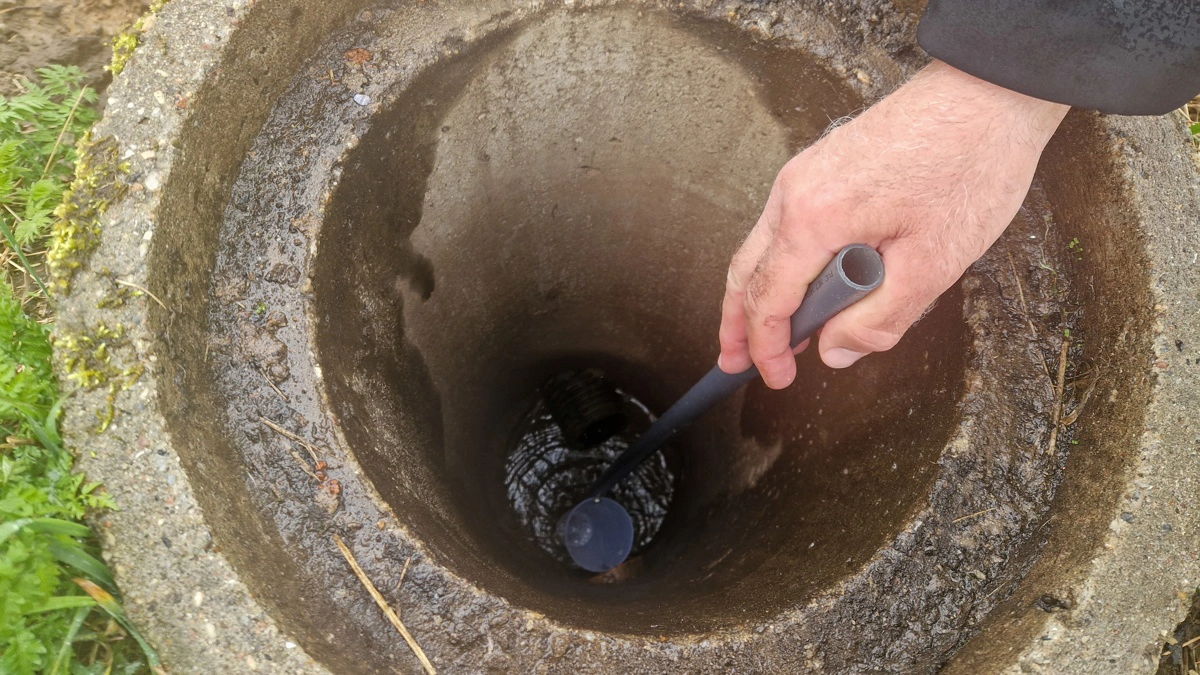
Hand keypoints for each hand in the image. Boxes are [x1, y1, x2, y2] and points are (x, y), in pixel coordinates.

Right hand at [718, 60, 1068, 388]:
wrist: (991, 92)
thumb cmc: (968, 166)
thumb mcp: (931, 263)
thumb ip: (878, 318)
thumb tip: (835, 352)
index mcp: (814, 218)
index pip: (768, 300)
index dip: (766, 347)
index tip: (775, 378)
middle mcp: (795, 192)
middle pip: (747, 271)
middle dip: (737, 322)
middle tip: (735, 361)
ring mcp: (804, 172)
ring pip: (762, 246)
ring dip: (759, 292)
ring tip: (765, 331)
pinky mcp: (822, 163)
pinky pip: (784, 223)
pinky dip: (782, 262)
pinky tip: (802, 283)